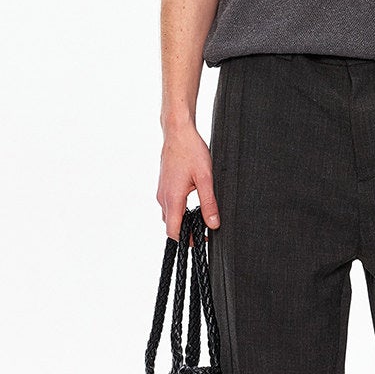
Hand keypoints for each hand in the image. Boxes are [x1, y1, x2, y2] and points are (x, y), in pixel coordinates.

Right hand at [158, 121, 220, 239]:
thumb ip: (208, 203)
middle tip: (205, 231)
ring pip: (169, 215)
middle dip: (186, 232)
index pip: (173, 231)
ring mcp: (161, 191)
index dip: (187, 240)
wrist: (178, 133)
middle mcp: (163, 197)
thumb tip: (213, 224)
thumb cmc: (191, 151)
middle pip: (170, 225)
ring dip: (182, 221)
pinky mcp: (164, 185)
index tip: (202, 241)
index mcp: (172, 198)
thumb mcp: (205, 178)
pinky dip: (179, 211)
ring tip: (200, 219)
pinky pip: (168, 205)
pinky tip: (192, 205)